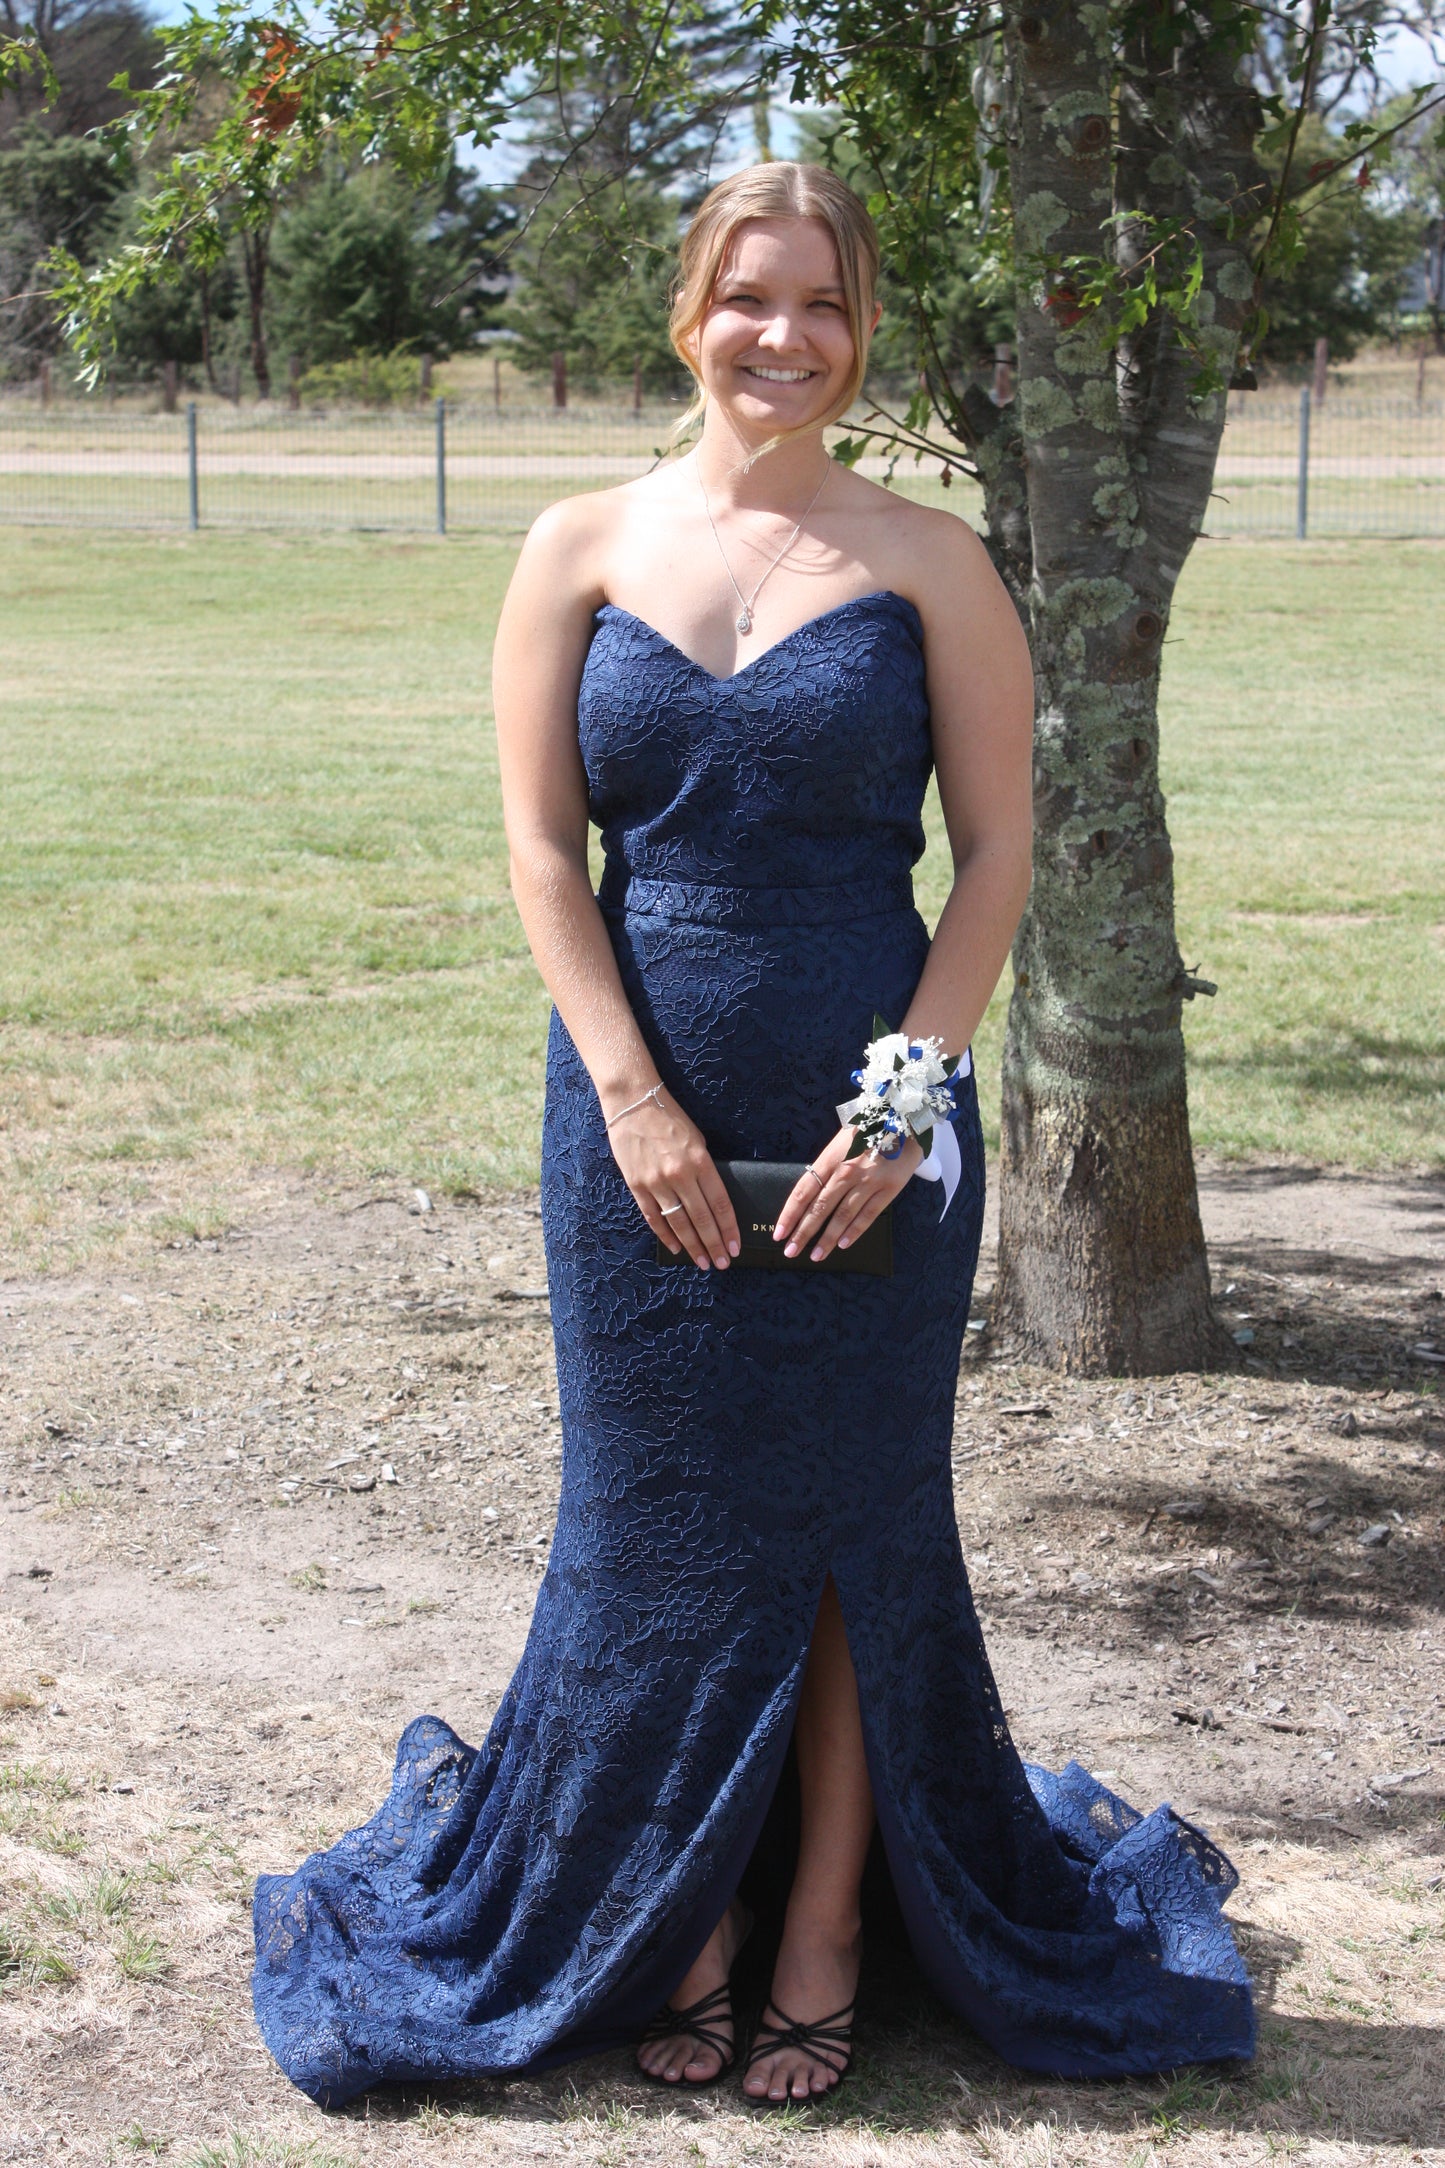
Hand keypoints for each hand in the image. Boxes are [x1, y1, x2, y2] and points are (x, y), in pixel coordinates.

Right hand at [604, 1088, 739, 1270]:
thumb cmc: (670, 1119)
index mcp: (699, 1161)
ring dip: (693, 1246)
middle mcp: (679, 1174)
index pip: (719, 1204)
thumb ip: (706, 1170)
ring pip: (678, 1223)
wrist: (632, 1102)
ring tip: (704, 1262)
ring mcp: (656, 1182)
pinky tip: (676, 1248)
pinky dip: (666, 1235)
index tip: (735, 1247)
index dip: (729, 1229)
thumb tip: (715, 1201)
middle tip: (722, 1263)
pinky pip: (654, 1217)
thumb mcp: (697, 1140)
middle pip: (701, 1219)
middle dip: (714, 1244)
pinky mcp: (636, 1185)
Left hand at [774, 1125, 921, 1260]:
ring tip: (816, 1255)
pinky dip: (854, 1232)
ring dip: (827, 1239)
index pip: (803, 1192)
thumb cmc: (867, 1130)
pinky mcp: (888, 1189)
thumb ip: (826, 1167)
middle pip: (819, 1208)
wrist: (904, 1117)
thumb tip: (808, 1196)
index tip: (779, 1233)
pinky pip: (868, 1215)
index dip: (789, 1215)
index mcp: (830, 1159)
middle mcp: (846, 1171)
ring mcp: (868, 1181)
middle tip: (790, 1252)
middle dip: (803, 1233)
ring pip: (842, 1216)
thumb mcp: (840, 1143)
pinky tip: (843, 1245)